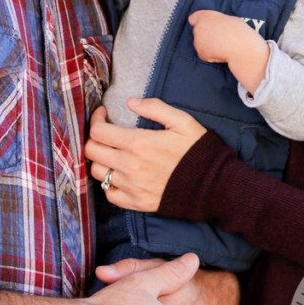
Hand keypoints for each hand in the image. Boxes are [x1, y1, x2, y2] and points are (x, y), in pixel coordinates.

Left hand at [86, 99, 206, 210]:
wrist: (212, 185)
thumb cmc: (197, 150)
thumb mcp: (181, 121)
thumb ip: (154, 107)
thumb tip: (130, 102)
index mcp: (137, 143)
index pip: (98, 131)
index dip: (95, 119)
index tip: (102, 114)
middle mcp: (129, 166)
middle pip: (91, 151)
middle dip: (94, 137)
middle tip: (105, 131)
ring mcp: (131, 187)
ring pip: (97, 172)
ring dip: (100, 159)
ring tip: (111, 151)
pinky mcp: (136, 203)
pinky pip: (108, 193)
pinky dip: (108, 183)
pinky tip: (118, 173)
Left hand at [188, 9, 253, 62]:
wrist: (240, 47)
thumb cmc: (238, 31)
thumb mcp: (227, 19)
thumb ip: (217, 21)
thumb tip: (216, 26)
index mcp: (205, 16)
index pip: (193, 18)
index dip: (199, 22)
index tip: (206, 26)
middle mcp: (198, 28)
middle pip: (197, 31)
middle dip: (205, 35)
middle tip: (218, 38)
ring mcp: (198, 41)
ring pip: (200, 43)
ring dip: (207, 45)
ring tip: (221, 46)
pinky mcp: (200, 53)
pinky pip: (204, 54)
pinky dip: (210, 55)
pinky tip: (220, 53)